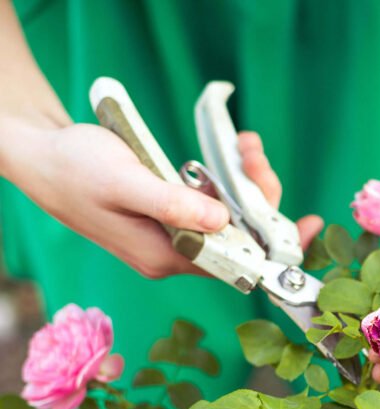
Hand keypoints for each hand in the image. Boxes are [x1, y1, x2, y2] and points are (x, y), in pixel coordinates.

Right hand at [3, 118, 320, 278]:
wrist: (41, 158)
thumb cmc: (75, 169)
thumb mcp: (125, 182)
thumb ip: (172, 204)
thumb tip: (223, 222)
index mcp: (165, 257)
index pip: (236, 263)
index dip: (274, 247)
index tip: (308, 226)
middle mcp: (174, 254)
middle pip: (239, 237)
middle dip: (258, 195)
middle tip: (253, 151)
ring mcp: (173, 236)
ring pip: (230, 218)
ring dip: (244, 182)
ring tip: (245, 143)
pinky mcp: (172, 216)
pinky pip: (214, 204)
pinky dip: (227, 180)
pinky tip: (231, 152)